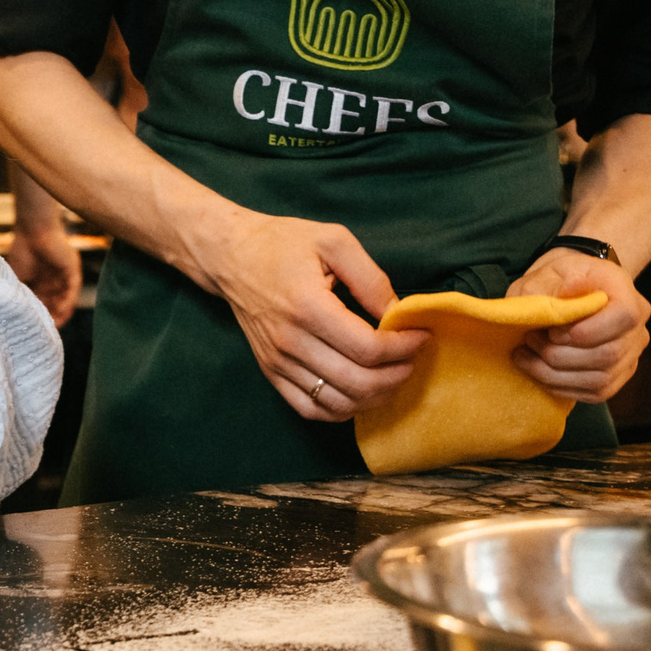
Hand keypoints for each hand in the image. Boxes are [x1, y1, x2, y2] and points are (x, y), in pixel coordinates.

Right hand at [2, 217, 80, 325]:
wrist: (32, 229)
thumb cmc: (22, 250)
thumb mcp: (19, 277)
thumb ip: (23, 293)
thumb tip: (18, 313)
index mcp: (40, 281)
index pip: (43, 302)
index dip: (40, 315)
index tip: (35, 328)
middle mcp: (53, 280)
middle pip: (55, 303)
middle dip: (51, 317)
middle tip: (46, 331)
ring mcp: (64, 275)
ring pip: (65, 299)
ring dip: (61, 312)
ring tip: (55, 324)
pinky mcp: (72, 270)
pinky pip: (73, 289)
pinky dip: (68, 301)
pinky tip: (62, 310)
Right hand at [192, 208, 421, 421]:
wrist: (230, 257)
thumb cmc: (283, 244)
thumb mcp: (333, 241)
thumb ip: (371, 278)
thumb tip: (399, 315)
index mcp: (308, 307)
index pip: (368, 348)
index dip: (405, 348)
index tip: (420, 335)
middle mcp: (290, 341)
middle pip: (358, 382)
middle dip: (398, 374)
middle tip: (412, 357)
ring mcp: (277, 361)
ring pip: (339, 403)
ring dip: (375, 396)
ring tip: (391, 374)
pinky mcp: (270, 371)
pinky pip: (311, 409)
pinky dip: (343, 409)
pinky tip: (359, 390)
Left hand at [509, 250, 648, 401]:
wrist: (570, 290)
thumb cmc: (559, 278)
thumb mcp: (551, 270)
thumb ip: (556, 283)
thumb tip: (568, 291)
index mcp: (626, 293)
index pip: (623, 317)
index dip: (585, 331)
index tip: (550, 331)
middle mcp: (637, 327)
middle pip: (609, 354)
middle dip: (560, 355)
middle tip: (529, 341)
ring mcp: (631, 354)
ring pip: (601, 379)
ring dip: (555, 375)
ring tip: (525, 357)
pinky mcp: (618, 375)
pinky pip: (596, 392)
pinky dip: (562, 387)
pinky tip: (538, 372)